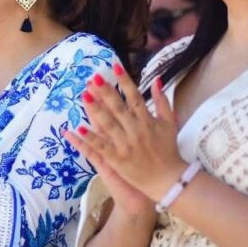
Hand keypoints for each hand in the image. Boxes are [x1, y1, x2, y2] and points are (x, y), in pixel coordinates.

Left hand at [62, 63, 185, 202]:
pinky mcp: (118, 160)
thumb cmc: (168, 150)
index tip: (114, 66)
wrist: (168, 180)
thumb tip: (157, 80)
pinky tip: (78, 128)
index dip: (124, 81)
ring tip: (84, 96)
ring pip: (108, 125)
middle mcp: (136, 130)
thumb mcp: (169, 124)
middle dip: (106, 92)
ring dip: (96, 110)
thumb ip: (163, 101)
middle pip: (118, 108)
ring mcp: (126, 145)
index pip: (135, 96)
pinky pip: (101, 147)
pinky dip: (90, 138)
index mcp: (147, 121)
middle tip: (93, 78)